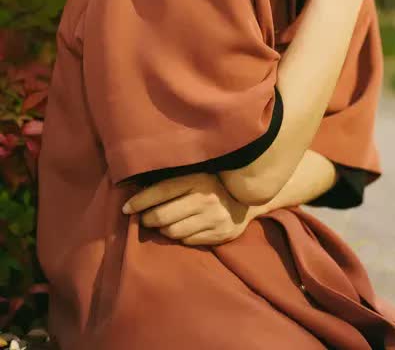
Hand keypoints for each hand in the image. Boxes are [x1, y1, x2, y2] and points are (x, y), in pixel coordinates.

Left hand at [122, 172, 255, 245]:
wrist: (247, 201)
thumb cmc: (212, 186)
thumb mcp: (196, 176)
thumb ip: (173, 182)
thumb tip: (137, 190)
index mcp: (197, 179)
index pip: (161, 191)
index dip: (139, 201)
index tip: (125, 208)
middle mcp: (205, 199)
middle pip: (161, 216)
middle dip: (147, 219)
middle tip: (145, 218)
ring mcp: (212, 218)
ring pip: (171, 232)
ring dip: (163, 229)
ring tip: (165, 223)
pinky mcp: (217, 235)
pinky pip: (186, 241)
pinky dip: (180, 237)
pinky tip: (183, 229)